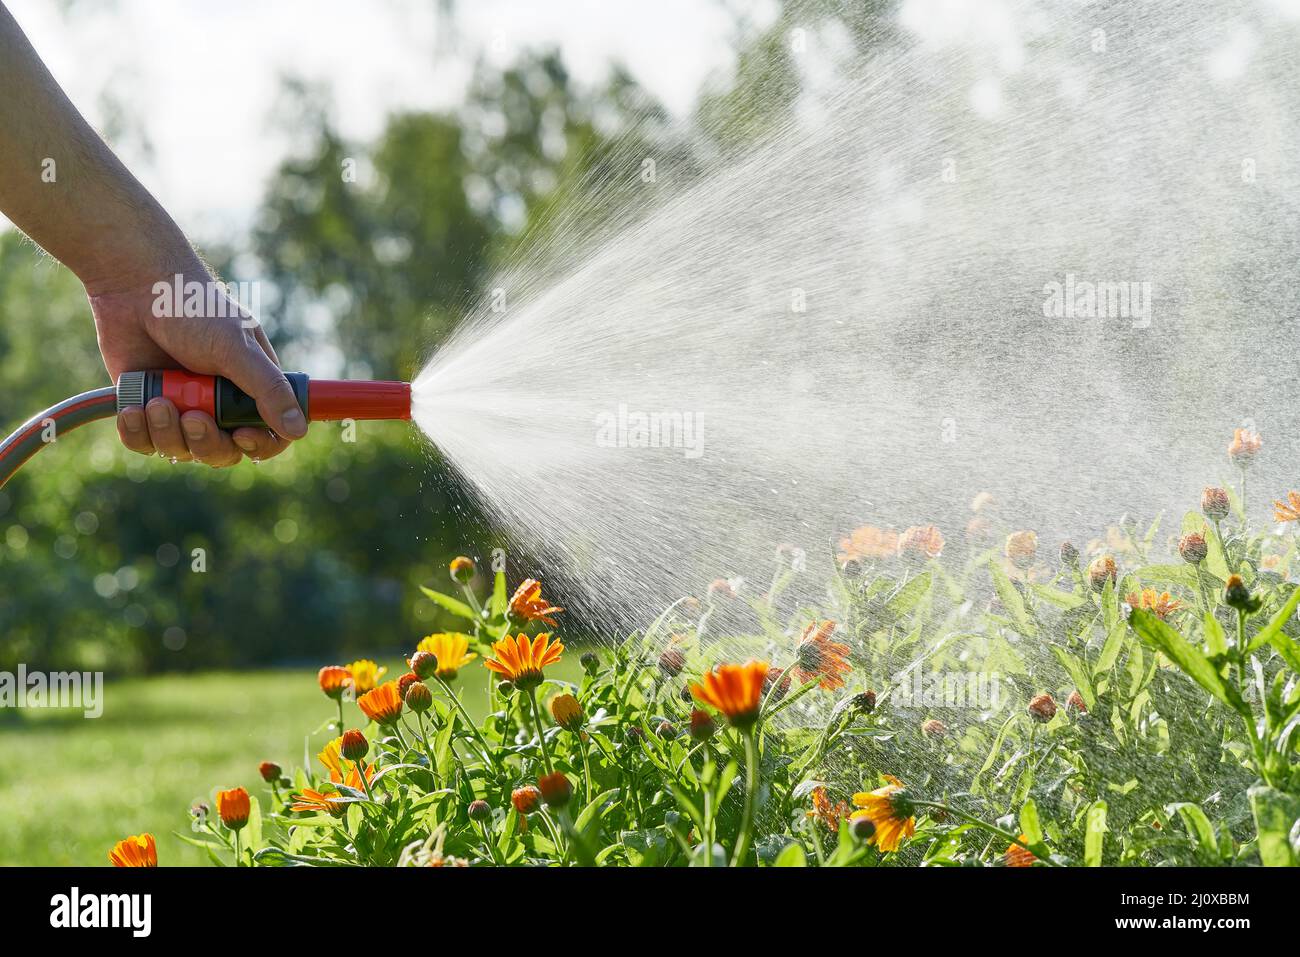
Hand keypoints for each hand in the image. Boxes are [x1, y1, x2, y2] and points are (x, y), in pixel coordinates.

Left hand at [90, 256, 307, 466]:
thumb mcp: (236, 349)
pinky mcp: (146, 408)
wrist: (135, 288)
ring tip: (155, 401)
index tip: (240, 435)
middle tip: (191, 417)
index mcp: (251, 389)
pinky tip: (134, 408)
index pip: (267, 436)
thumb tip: (298, 430)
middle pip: (222, 452)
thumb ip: (268, 389)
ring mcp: (181, 408)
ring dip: (166, 432)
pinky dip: (137, 433)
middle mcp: (218, 405)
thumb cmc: (195, 310)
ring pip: (181, 450)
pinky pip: (145, 443)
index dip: (257, 446)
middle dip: (205, 441)